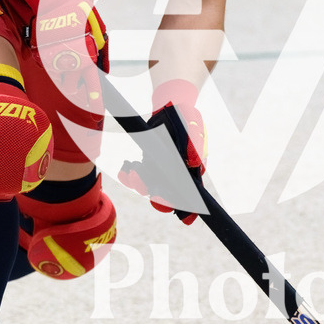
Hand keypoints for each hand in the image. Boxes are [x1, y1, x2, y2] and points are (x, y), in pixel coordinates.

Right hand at [28, 0, 108, 105]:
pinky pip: (48, 67)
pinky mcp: (41, 55)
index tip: (95, 106)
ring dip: (63, 77)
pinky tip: (55, 54)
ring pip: (58, 79)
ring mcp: (53, 59)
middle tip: (76, 88)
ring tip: (65, 68)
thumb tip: (103, 66)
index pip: (92, 83)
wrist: (51, 1)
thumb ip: (101, 48)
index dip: (94, 97)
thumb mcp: (97, 27)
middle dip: (74, 89)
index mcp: (85, 56)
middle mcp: (69, 61)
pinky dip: (52, 64)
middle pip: (71, 87)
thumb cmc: (76, 11)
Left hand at [118, 80, 205, 223]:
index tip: (184, 217)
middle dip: (160, 201)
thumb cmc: (188, 119)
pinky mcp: (146, 164)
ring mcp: (159, 172)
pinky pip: (137, 175)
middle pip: (167, 199)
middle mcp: (175, 177)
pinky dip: (130, 174)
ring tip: (134, 172)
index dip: (188, 210)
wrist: (171, 107)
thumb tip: (195, 162)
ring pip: (149, 189)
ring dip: (141, 185)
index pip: (192, 198)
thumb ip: (195, 144)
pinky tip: (127, 167)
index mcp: (192, 174)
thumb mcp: (194, 128)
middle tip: (155, 194)